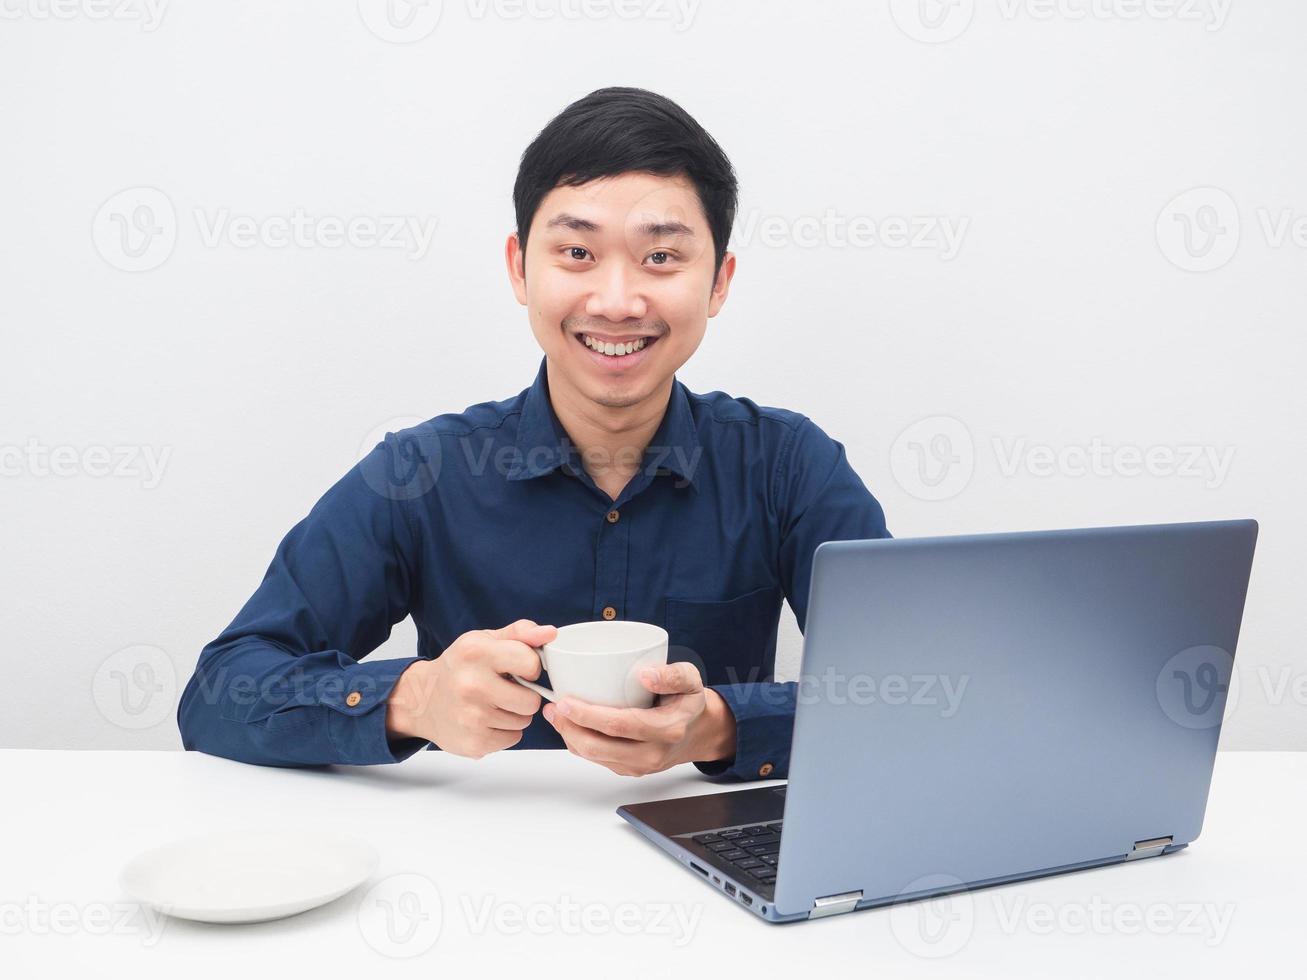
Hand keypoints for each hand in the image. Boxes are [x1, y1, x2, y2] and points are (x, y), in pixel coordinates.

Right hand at [385, 619, 552, 758]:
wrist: (422, 701)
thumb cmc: (461, 667)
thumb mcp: (485, 640)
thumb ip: (521, 633)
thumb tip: (550, 632)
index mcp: (476, 652)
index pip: (530, 662)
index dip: (531, 667)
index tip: (520, 668)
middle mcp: (471, 685)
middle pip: (531, 700)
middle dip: (525, 695)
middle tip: (507, 690)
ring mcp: (472, 717)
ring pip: (524, 721)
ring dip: (515, 714)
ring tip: (494, 704)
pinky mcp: (474, 742)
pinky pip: (513, 738)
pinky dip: (505, 731)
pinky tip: (487, 720)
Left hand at [541, 662, 736, 776]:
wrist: (698, 733)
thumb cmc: (689, 702)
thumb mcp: (691, 680)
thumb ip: (672, 674)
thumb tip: (645, 674)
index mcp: (667, 729)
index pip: (619, 725)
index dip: (587, 714)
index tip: (565, 700)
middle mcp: (652, 753)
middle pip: (599, 746)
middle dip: (569, 727)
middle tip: (553, 706)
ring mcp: (639, 766)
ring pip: (594, 756)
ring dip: (570, 736)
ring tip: (556, 714)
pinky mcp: (629, 770)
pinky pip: (598, 760)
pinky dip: (579, 744)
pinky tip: (572, 726)